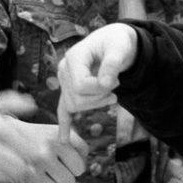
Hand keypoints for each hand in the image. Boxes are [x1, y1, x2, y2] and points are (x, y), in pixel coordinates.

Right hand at [57, 23, 137, 142]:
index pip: (80, 86)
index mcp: (73, 57)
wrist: (115, 42)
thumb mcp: (120, 49)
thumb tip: (105, 85)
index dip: (100, 90)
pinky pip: (63, 110)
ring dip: (95, 104)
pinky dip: (64, 125)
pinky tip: (64, 140)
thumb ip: (112, 64)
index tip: (116, 83)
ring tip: (110, 93)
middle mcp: (64, 69)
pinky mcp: (69, 90)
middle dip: (99, 99)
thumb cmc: (118, 43)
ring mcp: (64, 81)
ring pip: (73, 106)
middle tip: (116, 87)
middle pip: (76, 99)